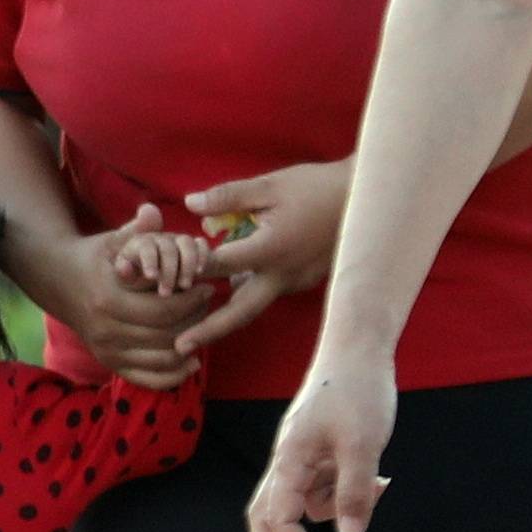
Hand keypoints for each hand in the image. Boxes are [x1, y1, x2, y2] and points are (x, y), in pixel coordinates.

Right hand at [18, 211, 219, 391]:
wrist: (58, 281)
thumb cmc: (94, 257)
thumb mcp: (112, 240)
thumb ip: (136, 230)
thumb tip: (153, 211)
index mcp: (108, 300)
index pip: (163, 311)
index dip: (192, 301)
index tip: (208, 287)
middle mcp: (105, 330)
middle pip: (165, 337)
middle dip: (194, 321)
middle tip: (209, 306)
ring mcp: (106, 350)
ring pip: (161, 359)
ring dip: (189, 346)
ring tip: (202, 326)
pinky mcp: (109, 363)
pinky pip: (148, 378)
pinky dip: (173, 375)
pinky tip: (192, 361)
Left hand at [175, 157, 352, 359]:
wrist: (368, 200)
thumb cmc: (317, 187)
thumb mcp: (270, 185)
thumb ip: (228, 197)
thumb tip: (190, 204)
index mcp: (270, 251)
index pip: (219, 266)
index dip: (189, 268)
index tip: (163, 279)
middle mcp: (283, 275)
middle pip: (240, 311)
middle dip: (209, 329)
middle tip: (179, 346)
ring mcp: (298, 281)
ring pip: (256, 302)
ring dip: (228, 311)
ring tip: (195, 323)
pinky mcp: (307, 279)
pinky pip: (271, 290)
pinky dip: (249, 292)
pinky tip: (232, 286)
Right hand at [249, 353, 397, 531]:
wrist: (359, 351)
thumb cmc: (355, 390)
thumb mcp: (361, 447)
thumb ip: (354, 494)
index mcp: (288, 461)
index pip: (278, 519)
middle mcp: (287, 463)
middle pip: (270, 516)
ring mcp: (302, 457)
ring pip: (307, 502)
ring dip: (337, 509)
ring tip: (376, 488)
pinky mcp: (318, 452)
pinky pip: (325, 485)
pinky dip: (347, 491)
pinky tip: (375, 475)